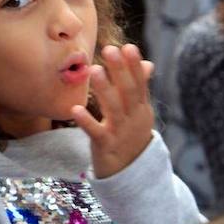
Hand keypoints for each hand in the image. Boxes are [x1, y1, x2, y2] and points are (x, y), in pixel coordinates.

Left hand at [72, 44, 154, 178]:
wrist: (131, 176)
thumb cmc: (131, 138)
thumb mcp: (139, 114)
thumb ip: (140, 89)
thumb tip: (148, 64)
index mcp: (142, 110)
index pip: (140, 84)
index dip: (134, 66)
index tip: (128, 46)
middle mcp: (134, 119)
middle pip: (128, 92)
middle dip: (120, 70)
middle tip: (110, 49)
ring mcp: (121, 133)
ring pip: (113, 108)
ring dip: (104, 88)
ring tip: (94, 69)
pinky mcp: (106, 146)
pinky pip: (96, 132)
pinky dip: (86, 120)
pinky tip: (75, 108)